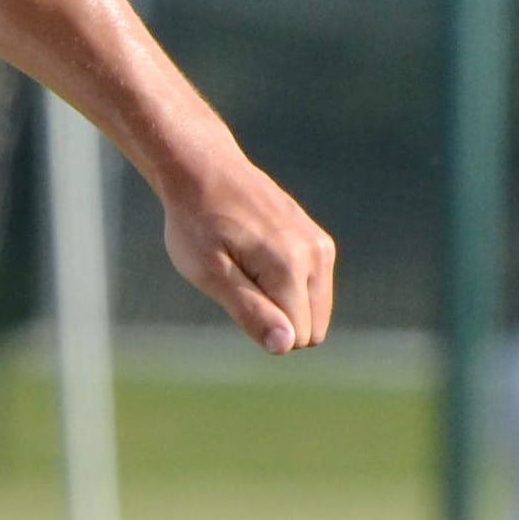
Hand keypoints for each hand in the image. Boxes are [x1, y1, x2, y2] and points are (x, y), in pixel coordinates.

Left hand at [161, 153, 335, 354]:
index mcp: (290, 267)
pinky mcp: (319, 241)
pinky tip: (256, 258)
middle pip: (312, 328)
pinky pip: (313, 290)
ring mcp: (321, 246)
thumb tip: (285, 346)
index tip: (232, 293)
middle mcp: (317, 256)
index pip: (296, 336)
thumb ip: (250, 310)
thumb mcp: (209, 273)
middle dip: (275, 319)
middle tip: (237, 282)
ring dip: (280, 302)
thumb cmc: (196, 225)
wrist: (205, 173)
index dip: (260, 327)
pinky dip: (286, 286)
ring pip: (315, 311)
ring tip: (245, 268)